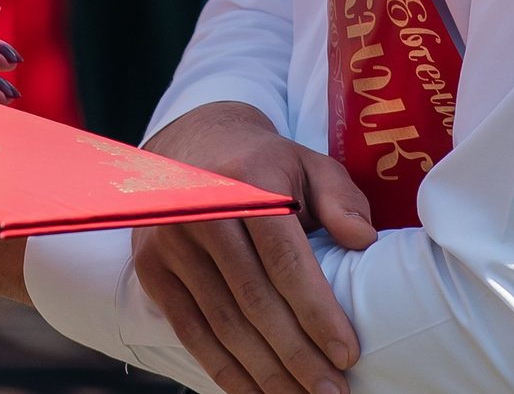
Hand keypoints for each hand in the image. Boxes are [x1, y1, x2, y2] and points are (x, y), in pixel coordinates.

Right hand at [130, 102, 372, 393]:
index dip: (317, 311)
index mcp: (247, 182)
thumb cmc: (262, 164)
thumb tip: (363, 240)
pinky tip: (255, 391)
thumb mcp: (307, 163)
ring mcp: (169, 240)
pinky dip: (223, 368)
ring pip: (222, 322)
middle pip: (254, 299)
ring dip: (264, 372)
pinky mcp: (150, 266)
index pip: (285, 259)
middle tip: (331, 392)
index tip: (348, 354)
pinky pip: (189, 329)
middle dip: (296, 354)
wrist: (188, 144)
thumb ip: (340, 198)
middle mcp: (201, 210)